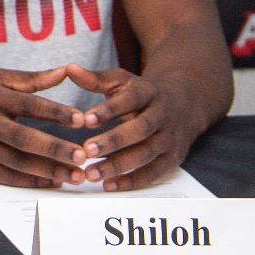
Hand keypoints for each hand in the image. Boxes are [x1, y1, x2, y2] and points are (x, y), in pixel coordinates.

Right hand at [0, 67, 88, 188]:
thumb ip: (30, 79)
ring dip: (49, 170)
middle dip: (55, 148)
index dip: (55, 112)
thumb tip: (64, 73)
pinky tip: (53, 181)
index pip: (29, 104)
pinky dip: (31, 180)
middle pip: (25, 138)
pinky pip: (7, 176)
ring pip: (19, 162)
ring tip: (76, 175)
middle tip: (82, 155)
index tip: (80, 119)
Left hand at [65, 64, 199, 191]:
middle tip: (86, 150)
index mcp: (148, 93)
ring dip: (118, 165)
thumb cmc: (141, 95)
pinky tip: (109, 185)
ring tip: (91, 173)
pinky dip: (131, 181)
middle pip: (140, 130)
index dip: (109, 110)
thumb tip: (70, 68)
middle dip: (113, 141)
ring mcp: (168, 139)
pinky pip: (152, 173)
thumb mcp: (122, 81)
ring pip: (145, 154)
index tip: (86, 119)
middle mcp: (161, 116)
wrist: (184, 106)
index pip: (130, 100)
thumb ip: (96, 79)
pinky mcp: (171, 159)